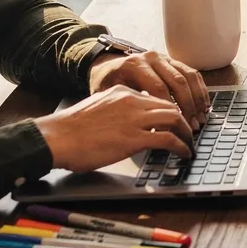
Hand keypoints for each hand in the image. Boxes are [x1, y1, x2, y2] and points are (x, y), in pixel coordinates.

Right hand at [36, 86, 194, 172]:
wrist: (56, 138)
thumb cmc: (70, 130)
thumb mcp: (97, 109)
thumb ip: (116, 111)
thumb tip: (127, 124)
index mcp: (122, 93)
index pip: (157, 97)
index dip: (172, 110)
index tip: (178, 122)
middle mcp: (132, 101)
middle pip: (171, 105)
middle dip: (185, 120)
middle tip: (190, 133)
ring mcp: (134, 119)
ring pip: (175, 118)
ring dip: (187, 133)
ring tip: (190, 144)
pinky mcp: (133, 138)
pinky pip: (168, 139)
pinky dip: (181, 146)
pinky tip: (183, 154)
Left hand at [89, 48, 209, 125]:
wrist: (106, 66)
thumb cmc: (106, 84)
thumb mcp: (108, 95)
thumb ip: (126, 109)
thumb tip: (146, 130)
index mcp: (134, 65)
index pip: (159, 88)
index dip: (169, 109)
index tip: (176, 127)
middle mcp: (151, 58)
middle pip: (177, 82)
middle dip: (188, 106)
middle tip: (193, 126)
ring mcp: (164, 58)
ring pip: (188, 77)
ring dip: (197, 99)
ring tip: (201, 118)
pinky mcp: (173, 61)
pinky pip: (192, 73)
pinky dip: (200, 90)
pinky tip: (203, 104)